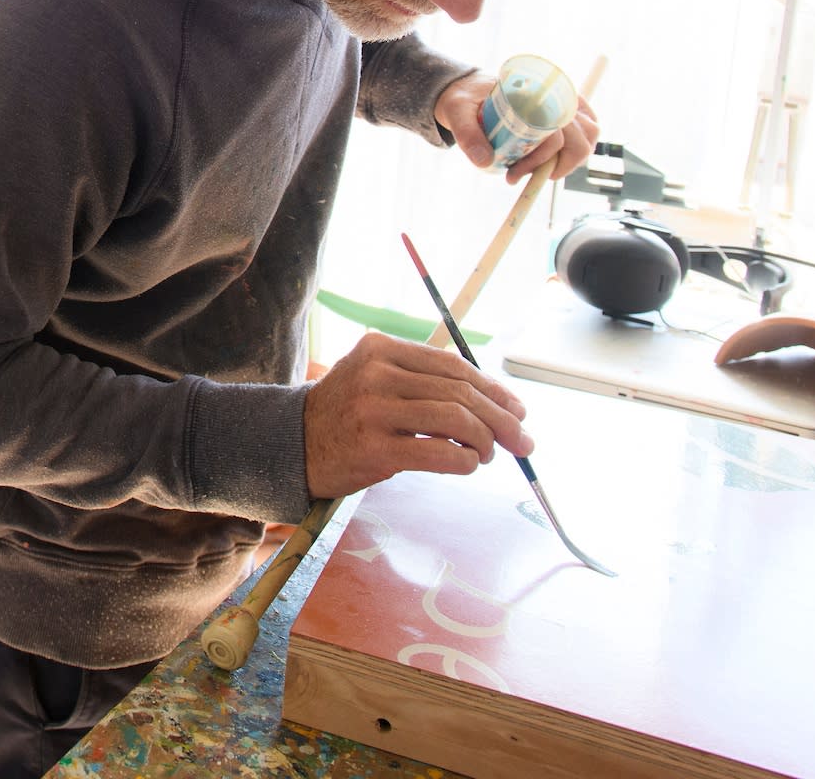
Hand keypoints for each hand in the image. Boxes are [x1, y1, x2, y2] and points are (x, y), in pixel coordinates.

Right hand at [302, 331, 533, 498]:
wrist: (292, 445)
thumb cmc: (345, 414)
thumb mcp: (374, 378)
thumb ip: (422, 380)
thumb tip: (493, 399)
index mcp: (379, 348)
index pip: (452, 365)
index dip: (493, 388)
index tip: (517, 409)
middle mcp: (376, 374)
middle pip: (459, 393)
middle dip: (501, 418)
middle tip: (523, 440)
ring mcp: (374, 411)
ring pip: (455, 421)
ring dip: (486, 441)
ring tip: (489, 454)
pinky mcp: (375, 449)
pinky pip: (439, 454)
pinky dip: (465, 461)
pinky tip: (467, 464)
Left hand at [435, 72, 600, 186]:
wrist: (469, 90)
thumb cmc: (466, 97)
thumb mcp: (457, 112)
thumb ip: (467, 134)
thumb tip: (485, 162)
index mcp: (535, 91)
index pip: (556, 129)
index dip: (540, 158)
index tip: (514, 175)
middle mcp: (557, 95)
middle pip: (580, 138)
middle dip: (553, 165)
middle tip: (518, 176)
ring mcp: (566, 103)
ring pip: (589, 136)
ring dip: (567, 161)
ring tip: (536, 172)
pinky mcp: (568, 113)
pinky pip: (586, 134)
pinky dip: (573, 154)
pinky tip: (548, 164)